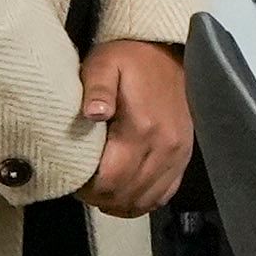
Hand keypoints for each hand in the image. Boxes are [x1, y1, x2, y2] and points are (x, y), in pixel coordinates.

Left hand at [76, 39, 193, 216]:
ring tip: (98, 190)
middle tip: (80, 186)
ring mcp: (177, 155)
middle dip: (98, 197)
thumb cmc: (130, 59)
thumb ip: (96, 89)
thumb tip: (93, 114)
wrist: (166, 53)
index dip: (87, 188)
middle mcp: (164, 147)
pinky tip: (123, 194)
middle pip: (126, 195)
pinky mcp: (183, 158)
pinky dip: (140, 201)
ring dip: (118, 202)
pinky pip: (162, 195)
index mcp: (142, 127)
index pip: (112, 179)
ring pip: (144, 201)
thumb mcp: (104, 64)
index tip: (72, 179)